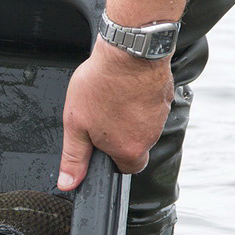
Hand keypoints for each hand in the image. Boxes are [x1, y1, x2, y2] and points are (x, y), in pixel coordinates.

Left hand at [57, 40, 173, 189]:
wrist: (127, 51)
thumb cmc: (101, 85)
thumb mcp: (76, 125)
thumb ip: (74, 157)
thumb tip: (69, 183)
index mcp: (129, 150)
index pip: (125, 169)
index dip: (111, 159)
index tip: (100, 145)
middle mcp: (150, 137)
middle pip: (135, 146)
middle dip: (117, 135)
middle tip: (99, 116)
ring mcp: (160, 115)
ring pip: (142, 125)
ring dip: (126, 116)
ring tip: (108, 98)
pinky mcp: (165, 95)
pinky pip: (149, 105)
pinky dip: (136, 99)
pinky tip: (121, 87)